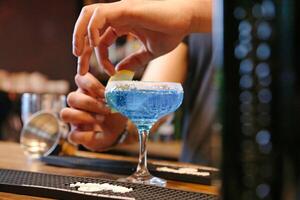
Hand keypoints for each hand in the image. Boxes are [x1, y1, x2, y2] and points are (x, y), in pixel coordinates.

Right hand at [60, 73, 126, 150]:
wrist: (118, 131)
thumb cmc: (116, 112)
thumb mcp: (120, 102)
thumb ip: (118, 93)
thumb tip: (121, 84)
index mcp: (87, 91)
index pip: (80, 79)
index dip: (90, 84)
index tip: (105, 93)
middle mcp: (77, 103)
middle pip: (71, 97)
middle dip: (91, 103)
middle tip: (107, 109)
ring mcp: (74, 119)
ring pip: (65, 114)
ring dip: (84, 117)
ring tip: (101, 119)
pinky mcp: (75, 134)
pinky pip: (72, 135)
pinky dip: (87, 135)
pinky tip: (98, 134)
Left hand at [73, 0, 210, 75]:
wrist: (186, 20)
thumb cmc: (171, 32)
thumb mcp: (149, 52)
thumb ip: (134, 61)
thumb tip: (119, 71)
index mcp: (122, 25)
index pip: (100, 40)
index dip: (98, 58)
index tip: (108, 73)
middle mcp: (117, 16)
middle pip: (88, 28)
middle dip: (81, 48)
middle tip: (81, 69)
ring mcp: (120, 10)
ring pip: (88, 16)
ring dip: (80, 35)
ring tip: (80, 55)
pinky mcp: (125, 8)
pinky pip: (100, 16)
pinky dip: (93, 30)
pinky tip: (97, 45)